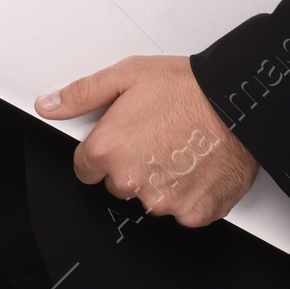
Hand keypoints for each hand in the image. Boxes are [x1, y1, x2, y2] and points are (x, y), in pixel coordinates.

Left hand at [35, 55, 258, 226]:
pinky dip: (188, 192)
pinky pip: (181, 209)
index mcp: (109, 150)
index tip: (124, 136)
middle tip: (158, 135)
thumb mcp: (128, 75)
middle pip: (117, 184)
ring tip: (181, 145)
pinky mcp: (192, 213)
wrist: (239, 102)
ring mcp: (162, 201)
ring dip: (160, 179)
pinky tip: (197, 164)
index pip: (85, 167)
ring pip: (149, 197)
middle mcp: (131, 181)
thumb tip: (50, 105)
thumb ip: (82, 94)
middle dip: (132, 164)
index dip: (104, 149)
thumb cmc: (188, 87)